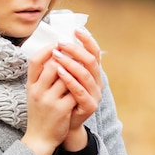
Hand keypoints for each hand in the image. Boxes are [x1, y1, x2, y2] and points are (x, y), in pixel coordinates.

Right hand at [22, 45, 76, 154]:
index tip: (58, 44)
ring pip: (67, 77)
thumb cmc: (39, 112)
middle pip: (54, 66)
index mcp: (30, 85)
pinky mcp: (61, 109)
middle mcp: (37, 91)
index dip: (47, 49)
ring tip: (82, 69)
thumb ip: (41, 76)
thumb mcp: (34, 93)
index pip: (35, 61)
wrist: (40, 138)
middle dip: (67, 59)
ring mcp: (49, 101)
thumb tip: (55, 53)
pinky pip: (75, 92)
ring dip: (76, 72)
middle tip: (76, 55)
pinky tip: (84, 86)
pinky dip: (80, 88)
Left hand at [52, 29, 102, 148]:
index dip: (87, 40)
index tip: (75, 30)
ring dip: (70, 62)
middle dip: (75, 49)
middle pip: (91, 61)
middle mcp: (97, 82)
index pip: (94, 52)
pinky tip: (59, 71)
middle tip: (60, 43)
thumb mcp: (64, 78)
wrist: (62, 125)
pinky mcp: (89, 106)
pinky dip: (69, 79)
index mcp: (94, 73)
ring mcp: (95, 94)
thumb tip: (58, 40)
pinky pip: (79, 90)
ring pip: (85, 74)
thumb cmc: (62, 98)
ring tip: (56, 54)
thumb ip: (66, 62)